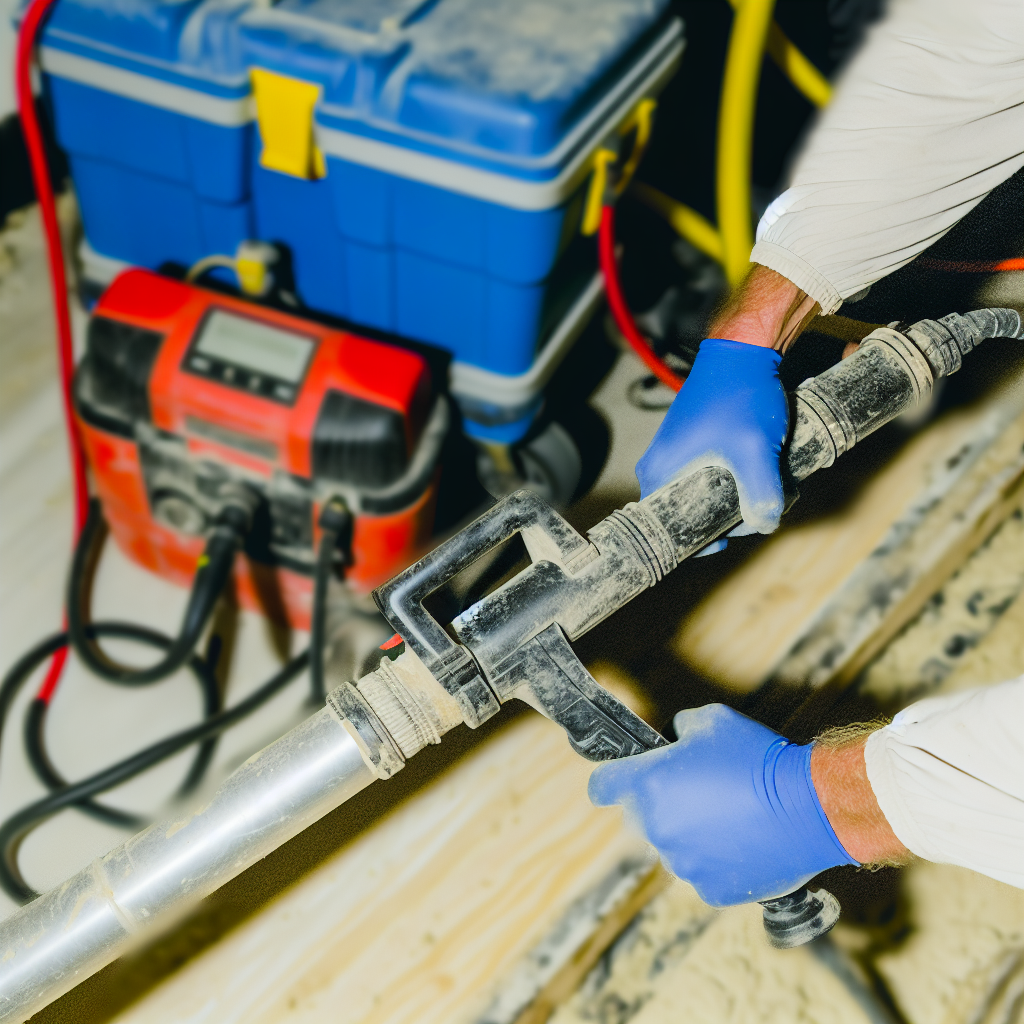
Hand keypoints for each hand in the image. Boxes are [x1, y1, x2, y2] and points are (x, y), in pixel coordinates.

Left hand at [588, 704, 857, 906]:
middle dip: (664, 802)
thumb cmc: (758, 757)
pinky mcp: (710, 889)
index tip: (613, 781)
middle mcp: (658, 826)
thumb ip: (681, 728)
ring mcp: (683, 862)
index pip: (603, 785)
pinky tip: (744, 840)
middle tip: (702, 790)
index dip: (607, 780)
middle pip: (644, 815)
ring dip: (692, 832)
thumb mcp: (711, 720)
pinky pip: (703, 871)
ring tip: (731, 815)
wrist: (808, 806)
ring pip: (675, 845)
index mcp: (649, 784)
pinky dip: (717, 860)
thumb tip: (674, 739)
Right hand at [635, 339, 787, 553]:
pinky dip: (736, 476)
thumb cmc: (738, 396)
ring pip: (708, 495)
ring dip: (737, 494)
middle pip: (693, 514)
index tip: (733, 534)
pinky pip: (712, 475)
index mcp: (659, 474)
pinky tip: (758, 465)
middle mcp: (659, 468)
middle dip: (730, 514)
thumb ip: (761, 495)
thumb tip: (764, 524)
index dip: (704, 540)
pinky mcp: (692, 445)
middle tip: (759, 502)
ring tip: (764, 478)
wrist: (743, 352)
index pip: (672, 530)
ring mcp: (675, 455)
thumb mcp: (754, 450)